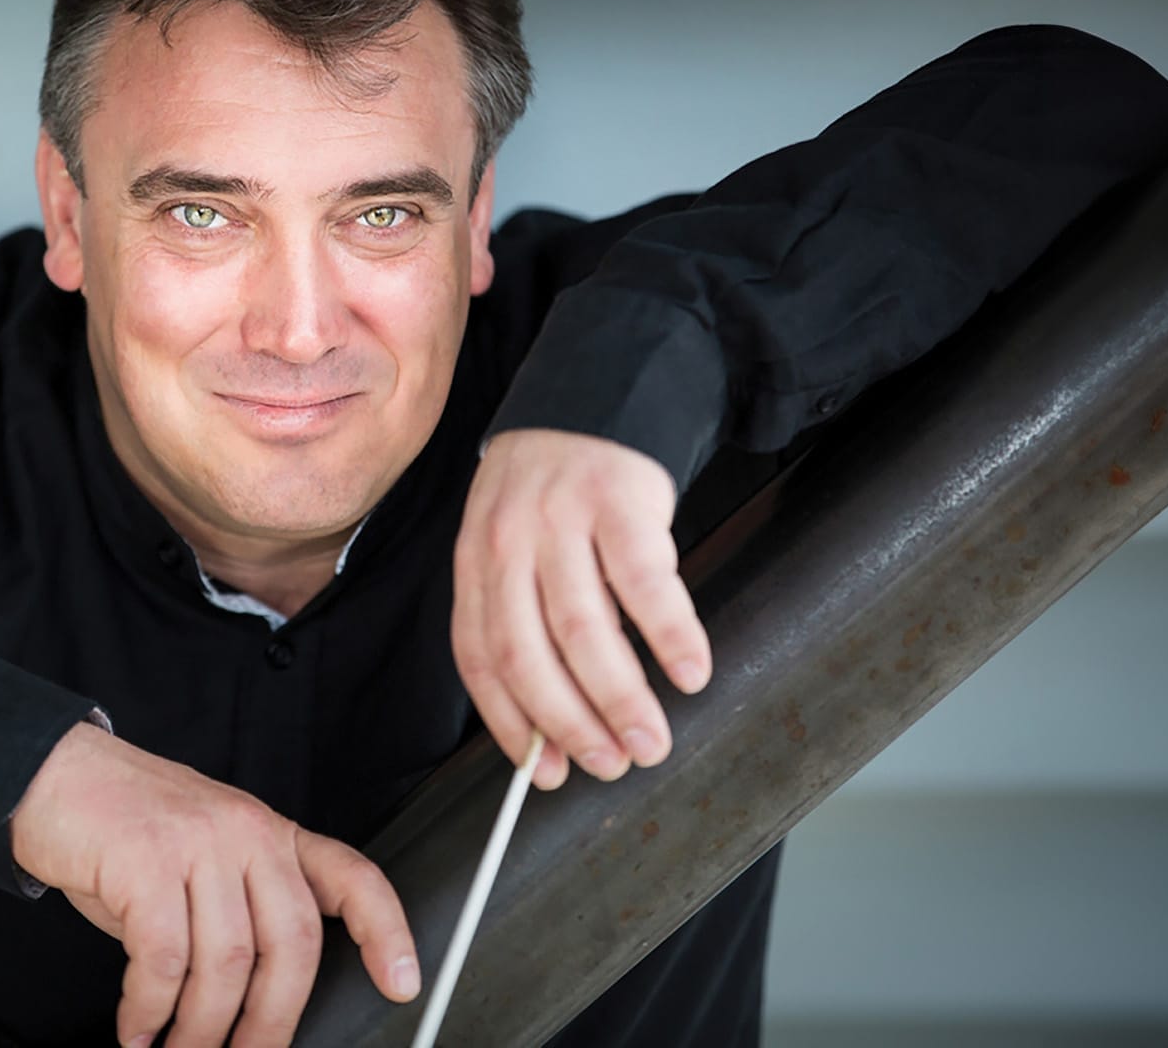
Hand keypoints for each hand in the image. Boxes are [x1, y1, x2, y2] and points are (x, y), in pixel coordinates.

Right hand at [8, 724, 418, 1046]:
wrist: (49, 773)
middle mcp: (245, 832)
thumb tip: (250, 1003)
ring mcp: (198, 842)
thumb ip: (234, 911)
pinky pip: (162, 959)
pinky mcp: (146, 860)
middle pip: (291, 945)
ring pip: (225, 964)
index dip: (386, 933)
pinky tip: (137, 1026)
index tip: (403, 982)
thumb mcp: (197, 858)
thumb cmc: (122, 826)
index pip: (351, 877)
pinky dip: (149, 1009)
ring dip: (199, 1028)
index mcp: (269, 834)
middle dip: (271, 1022)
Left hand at [452, 429, 711, 789]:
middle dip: (570, 723)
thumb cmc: (553, 493)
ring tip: (651, 741)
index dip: (510, 722)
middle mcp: (507, 542)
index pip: (479, 657)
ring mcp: (561, 518)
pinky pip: (644, 582)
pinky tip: (691, 671)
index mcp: (476, 562)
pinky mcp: (619, 498)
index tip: (546, 772)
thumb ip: (518, 617)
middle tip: (611, 765)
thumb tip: (551, 728)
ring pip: (584, 628)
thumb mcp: (511, 544)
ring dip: (620, 697)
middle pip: (529, 652)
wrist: (594, 395)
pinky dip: (669, 635)